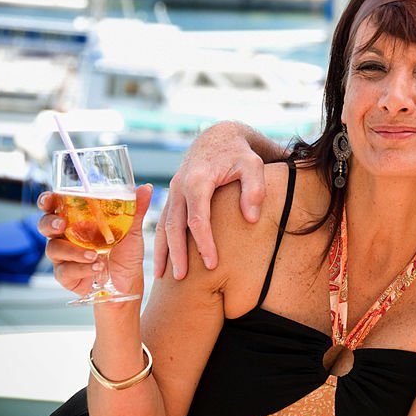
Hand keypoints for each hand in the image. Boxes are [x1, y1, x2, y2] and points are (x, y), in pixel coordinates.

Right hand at [38, 184, 153, 296]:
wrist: (128, 282)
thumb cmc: (126, 253)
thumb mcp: (133, 230)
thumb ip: (136, 210)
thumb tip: (146, 188)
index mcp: (78, 221)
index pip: (56, 207)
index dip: (47, 201)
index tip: (49, 199)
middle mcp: (66, 237)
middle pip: (45, 225)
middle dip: (50, 223)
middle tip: (62, 224)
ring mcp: (64, 257)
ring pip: (54, 249)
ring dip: (73, 250)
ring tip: (94, 254)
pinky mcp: (66, 276)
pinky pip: (66, 270)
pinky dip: (81, 268)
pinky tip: (96, 267)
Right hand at [153, 122, 267, 279]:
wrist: (219, 137)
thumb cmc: (239, 153)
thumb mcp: (253, 165)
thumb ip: (254, 189)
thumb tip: (250, 219)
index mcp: (198, 180)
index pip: (198, 218)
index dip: (204, 243)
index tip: (212, 265)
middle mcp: (180, 186)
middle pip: (174, 225)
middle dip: (177, 253)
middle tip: (181, 279)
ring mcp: (174, 191)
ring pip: (164, 225)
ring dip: (163, 251)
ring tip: (165, 277)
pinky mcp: (174, 196)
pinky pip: (164, 221)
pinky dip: (162, 241)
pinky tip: (163, 260)